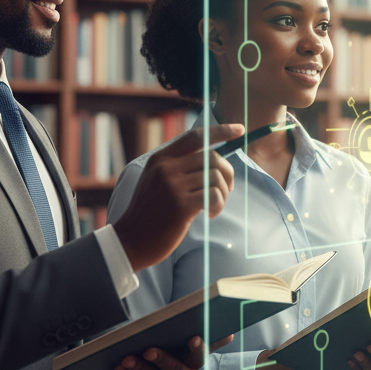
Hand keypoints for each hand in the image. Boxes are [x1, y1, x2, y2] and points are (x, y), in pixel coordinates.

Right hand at [113, 124, 243, 270]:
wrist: (131, 240)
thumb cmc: (150, 213)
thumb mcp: (156, 181)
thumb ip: (178, 167)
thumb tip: (214, 160)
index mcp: (160, 158)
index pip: (195, 136)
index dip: (220, 131)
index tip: (240, 130)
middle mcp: (166, 168)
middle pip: (212, 157)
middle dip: (227, 173)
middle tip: (227, 189)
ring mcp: (172, 186)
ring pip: (216, 177)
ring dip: (223, 192)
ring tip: (215, 205)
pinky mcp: (181, 205)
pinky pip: (214, 196)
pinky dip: (218, 205)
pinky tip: (211, 214)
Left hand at [114, 333, 233, 369]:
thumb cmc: (173, 357)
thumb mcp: (187, 349)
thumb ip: (206, 341)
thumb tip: (229, 334)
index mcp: (195, 364)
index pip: (200, 356)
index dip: (198, 348)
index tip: (193, 337)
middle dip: (161, 360)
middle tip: (148, 350)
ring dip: (140, 369)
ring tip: (126, 358)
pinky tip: (119, 367)